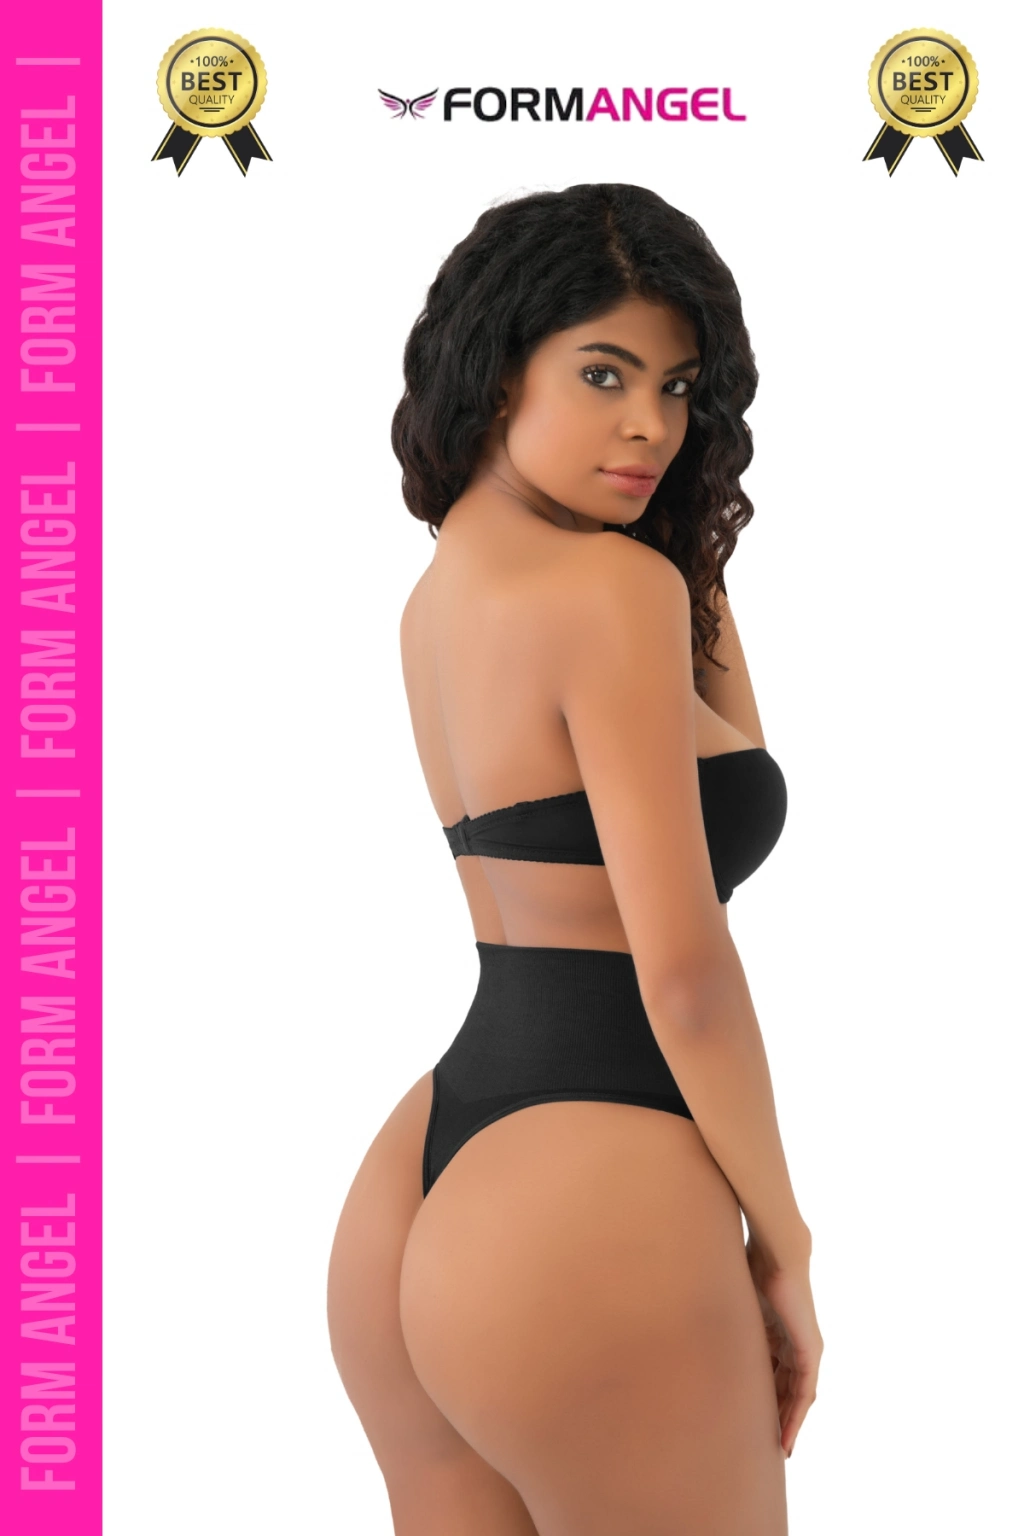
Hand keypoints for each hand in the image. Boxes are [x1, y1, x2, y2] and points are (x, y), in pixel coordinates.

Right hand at [745, 1233, 822, 1457]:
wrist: (776, 1252)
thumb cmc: (753, 1265)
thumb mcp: (737, 1301)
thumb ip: (727, 1316)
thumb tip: (686, 1310)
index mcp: (776, 1331)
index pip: (772, 1372)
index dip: (765, 1397)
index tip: (752, 1419)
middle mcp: (793, 1342)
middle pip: (786, 1387)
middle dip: (776, 1415)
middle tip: (765, 1444)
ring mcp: (804, 1347)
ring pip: (797, 1394)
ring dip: (788, 1421)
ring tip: (778, 1448)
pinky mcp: (810, 1349)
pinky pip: (805, 1390)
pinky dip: (797, 1414)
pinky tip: (788, 1434)